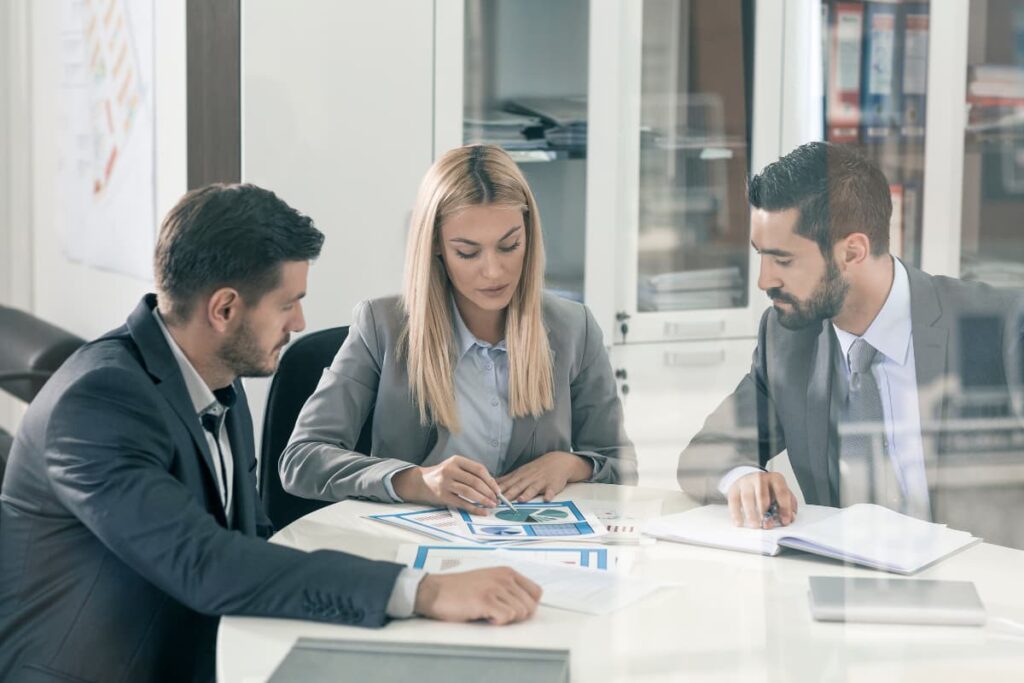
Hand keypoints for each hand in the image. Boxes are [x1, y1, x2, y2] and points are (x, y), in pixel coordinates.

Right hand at [392, 455, 500, 514]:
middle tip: (496, 500)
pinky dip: (474, 508)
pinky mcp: (442, 495)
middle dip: (489, 492)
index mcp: (456, 460)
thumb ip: (470, 472)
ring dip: (483, 500)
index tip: (498, 489)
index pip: (478, 469)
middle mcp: (450, 470)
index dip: (490, 480)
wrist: (421, 481)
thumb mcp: (455, 466)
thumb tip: (492, 486)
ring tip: (491, 505)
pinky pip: (461, 503)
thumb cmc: (443, 474)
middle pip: (475, 481)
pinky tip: (482, 511)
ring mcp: (445, 483)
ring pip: (469, 492)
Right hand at [414, 567, 541, 624]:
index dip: (528, 605)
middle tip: (498, 613)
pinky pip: (506, 618)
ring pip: (520, 613)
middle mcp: (503, 577)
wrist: (434, 591)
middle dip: (516, 616)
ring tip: (488, 613)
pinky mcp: (485, 600)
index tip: (513, 610)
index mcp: (506, 572)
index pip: (536, 592)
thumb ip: (508, 588)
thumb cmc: (459, 589)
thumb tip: (528, 606)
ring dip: (504, 618)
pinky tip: (484, 616)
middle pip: (530, 606)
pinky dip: (496, 622)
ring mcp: (495, 588)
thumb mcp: (489, 581)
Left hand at [496, 451, 592, 502]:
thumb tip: (491, 484)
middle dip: (508, 494)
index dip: (498, 490)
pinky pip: (551, 491)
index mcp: (520, 476)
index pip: (506, 484)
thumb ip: (507, 480)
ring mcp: (541, 482)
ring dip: (527, 494)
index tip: (489, 496)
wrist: (557, 461)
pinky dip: (549, 495)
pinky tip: (547, 499)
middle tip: (500, 502)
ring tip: (521, 500)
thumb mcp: (520, 472)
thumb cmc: (536, 469)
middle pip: (517, 487)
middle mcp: (529, 479)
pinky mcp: (553, 485)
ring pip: (533, 489)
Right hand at [727, 471, 797, 528]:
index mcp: (775, 479)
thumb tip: (790, 517)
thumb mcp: (780, 493)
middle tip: (767, 525)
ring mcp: (746, 482)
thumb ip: (788, 504)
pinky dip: (736, 513)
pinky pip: (734, 501)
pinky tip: (739, 522)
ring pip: (747, 498)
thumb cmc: (767, 489)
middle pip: (762, 495)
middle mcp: (760, 478)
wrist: (749, 478)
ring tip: (755, 525)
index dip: (784, 508)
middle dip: (765, 512)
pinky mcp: (734, 488)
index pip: (782, 492)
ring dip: (751, 514)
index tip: (784, 521)